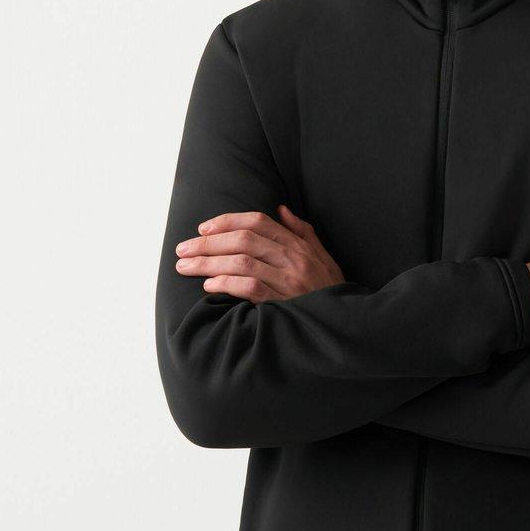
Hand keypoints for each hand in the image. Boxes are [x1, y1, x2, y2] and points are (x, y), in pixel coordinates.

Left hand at [174, 205, 345, 301]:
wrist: (347, 321)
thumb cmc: (330, 288)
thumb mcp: (322, 255)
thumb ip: (302, 231)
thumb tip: (281, 208)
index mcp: (299, 244)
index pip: (258, 222)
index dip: (227, 221)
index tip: (203, 228)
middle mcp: (293, 259)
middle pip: (243, 240)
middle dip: (208, 243)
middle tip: (183, 249)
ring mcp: (289, 281)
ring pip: (242, 263)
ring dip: (208, 263)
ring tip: (186, 266)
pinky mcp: (284, 303)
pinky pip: (251, 288)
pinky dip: (227, 284)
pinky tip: (209, 285)